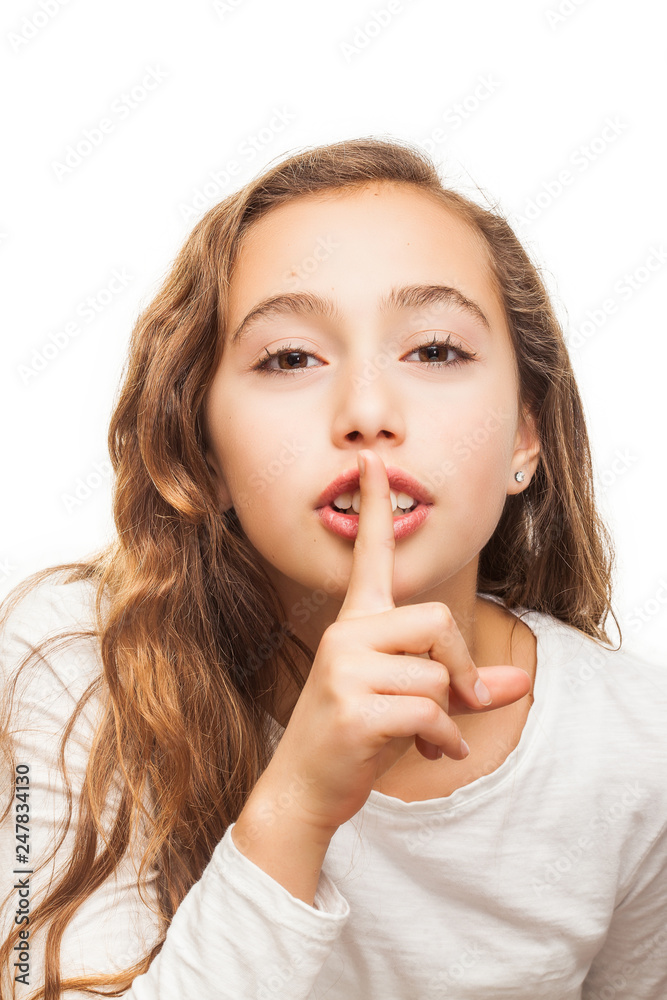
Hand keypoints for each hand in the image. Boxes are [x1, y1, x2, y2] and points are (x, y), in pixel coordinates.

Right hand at [263, 449, 531, 834]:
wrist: (304, 788)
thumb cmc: (358, 736)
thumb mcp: (411, 701)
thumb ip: (465, 684)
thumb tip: (523, 681)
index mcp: (356, 623)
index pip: (369, 556)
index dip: (374, 508)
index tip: (374, 462)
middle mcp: (346, 636)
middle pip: (435, 621)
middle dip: (460, 665)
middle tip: (461, 701)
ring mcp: (345, 671)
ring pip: (436, 674)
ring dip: (448, 715)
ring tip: (429, 736)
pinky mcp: (353, 709)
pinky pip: (429, 711)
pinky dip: (444, 738)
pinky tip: (432, 752)